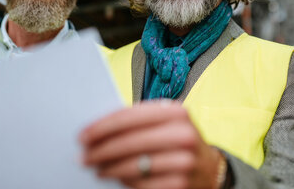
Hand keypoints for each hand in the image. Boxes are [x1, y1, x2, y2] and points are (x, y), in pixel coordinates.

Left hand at [80, 100, 224, 188]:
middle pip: (130, 142)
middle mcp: (183, 135)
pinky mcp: (180, 185)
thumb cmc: (178, 141)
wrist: (209, 169)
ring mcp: (184, 162)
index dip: (103, 127)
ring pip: (133, 165)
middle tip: (83, 155)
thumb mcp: (166, 123)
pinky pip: (141, 184)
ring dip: (108, 167)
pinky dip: (123, 180)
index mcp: (177, 112)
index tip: (84, 135)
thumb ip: (139, 122)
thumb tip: (97, 131)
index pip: (130, 117)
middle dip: (101, 149)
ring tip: (95, 167)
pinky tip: (114, 176)